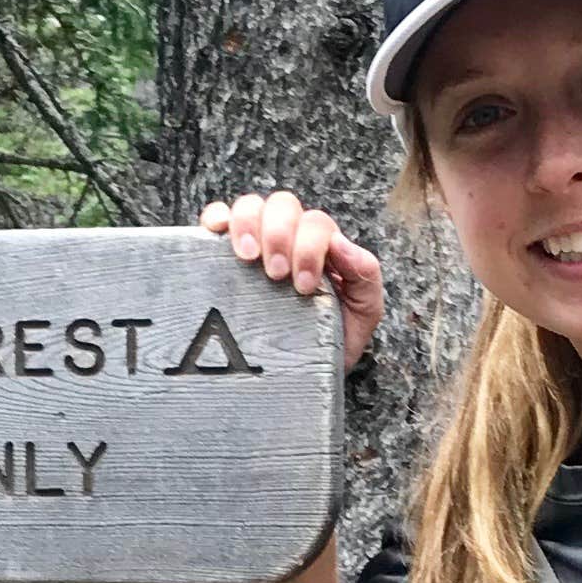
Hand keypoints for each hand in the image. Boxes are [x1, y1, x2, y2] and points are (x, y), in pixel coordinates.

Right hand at [201, 191, 383, 375]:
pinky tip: (217, 232)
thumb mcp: (362, 313)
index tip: (304, 287)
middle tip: (277, 275)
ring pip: (251, 205)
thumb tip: (342, 244)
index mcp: (323, 246)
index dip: (310, 247)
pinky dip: (216, 217)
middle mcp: (289, 237)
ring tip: (248, 258)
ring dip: (248, 224)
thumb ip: (365, 276)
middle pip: (282, 205)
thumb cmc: (331, 342)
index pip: (316, 223)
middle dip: (280, 235)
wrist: (299, 377)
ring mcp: (256, 243)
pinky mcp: (224, 255)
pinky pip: (217, 218)